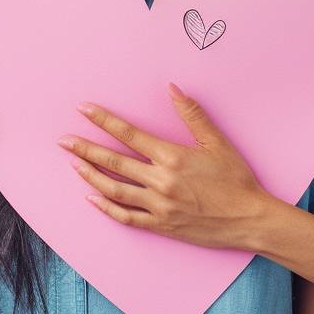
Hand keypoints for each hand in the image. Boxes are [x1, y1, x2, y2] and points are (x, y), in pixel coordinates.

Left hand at [58, 82, 281, 249]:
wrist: (250, 220)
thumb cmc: (237, 180)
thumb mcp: (217, 143)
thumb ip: (192, 115)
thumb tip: (172, 88)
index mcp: (172, 157)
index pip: (128, 134)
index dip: (103, 120)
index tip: (84, 109)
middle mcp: (160, 181)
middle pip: (113, 162)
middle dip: (85, 148)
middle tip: (63, 140)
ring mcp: (158, 206)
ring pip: (114, 190)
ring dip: (90, 176)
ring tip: (73, 163)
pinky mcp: (161, 226)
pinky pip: (126, 217)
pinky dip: (106, 208)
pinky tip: (92, 198)